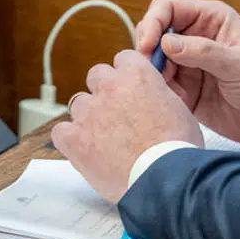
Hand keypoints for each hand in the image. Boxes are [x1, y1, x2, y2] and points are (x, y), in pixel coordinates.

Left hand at [51, 51, 202, 202]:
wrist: (165, 179)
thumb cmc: (177, 149)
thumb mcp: (178, 109)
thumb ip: (156, 94)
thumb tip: (150, 96)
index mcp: (137, 75)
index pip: (123, 59)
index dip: (127, 76)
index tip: (130, 89)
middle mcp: (110, 87)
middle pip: (96, 76)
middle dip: (105, 92)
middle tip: (117, 115)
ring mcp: (89, 112)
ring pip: (79, 104)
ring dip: (89, 117)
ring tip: (105, 140)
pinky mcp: (75, 138)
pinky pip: (61, 131)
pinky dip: (69, 140)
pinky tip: (84, 150)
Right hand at [136, 0, 239, 145]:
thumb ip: (204, 52)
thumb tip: (166, 43)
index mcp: (210, 19)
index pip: (167, 8)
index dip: (153, 23)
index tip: (147, 45)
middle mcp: (195, 38)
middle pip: (154, 33)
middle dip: (146, 50)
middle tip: (149, 71)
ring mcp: (188, 65)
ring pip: (152, 61)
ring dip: (150, 73)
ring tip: (161, 89)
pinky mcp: (186, 90)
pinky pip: (160, 86)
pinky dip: (156, 92)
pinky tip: (166, 101)